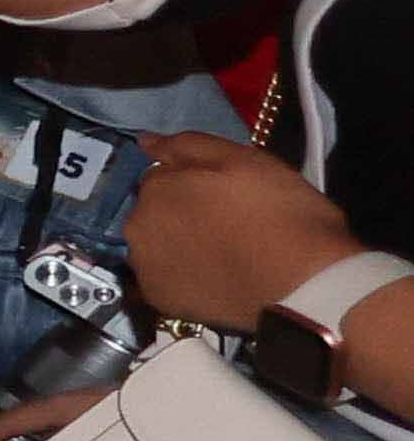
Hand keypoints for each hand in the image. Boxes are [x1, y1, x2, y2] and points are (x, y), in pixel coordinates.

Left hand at [121, 131, 359, 335]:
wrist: (304, 281)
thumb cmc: (281, 212)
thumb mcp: (244, 160)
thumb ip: (188, 146)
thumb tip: (145, 140)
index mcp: (156, 188)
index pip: (162, 177)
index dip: (194, 184)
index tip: (224, 196)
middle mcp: (136, 227)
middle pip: (153, 211)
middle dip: (180, 212)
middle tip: (227, 224)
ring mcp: (145, 267)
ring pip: (155, 244)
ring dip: (176, 243)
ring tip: (222, 252)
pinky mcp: (159, 299)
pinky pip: (164, 278)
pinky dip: (181, 275)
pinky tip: (213, 277)